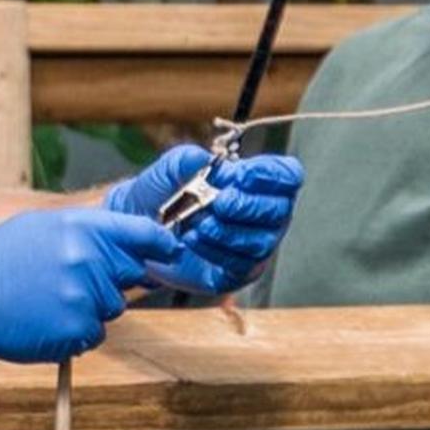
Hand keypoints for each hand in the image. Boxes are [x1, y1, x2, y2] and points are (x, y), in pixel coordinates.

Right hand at [0, 207, 178, 363]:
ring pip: (112, 307)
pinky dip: (75, 331)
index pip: (145, 233)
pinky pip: (94, 333)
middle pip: (132, 275)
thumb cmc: (1, 260)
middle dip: (112, 280)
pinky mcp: (77, 330)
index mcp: (83, 228)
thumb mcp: (44, 227)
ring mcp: (85, 297)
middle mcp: (89, 260)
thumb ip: (89, 231)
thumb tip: (128, 240)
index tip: (170, 251)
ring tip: (50, 299)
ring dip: (90, 307)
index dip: (163, 244)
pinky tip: (46, 319)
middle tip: (73, 280)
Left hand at [101, 146, 305, 294]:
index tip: (241, 175)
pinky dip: (217, 251)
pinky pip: (240, 264)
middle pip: (279, 210)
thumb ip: (187, 158)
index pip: (287, 176)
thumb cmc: (165, 192)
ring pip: (260, 241)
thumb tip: (204, 159)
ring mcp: (255, 244)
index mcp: (259, 182)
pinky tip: (195, 239)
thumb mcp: (171, 167)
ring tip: (199, 224)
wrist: (142, 226)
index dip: (270, 175)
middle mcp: (265, 214)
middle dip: (248, 205)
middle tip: (219, 202)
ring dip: (229, 231)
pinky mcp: (239, 272)